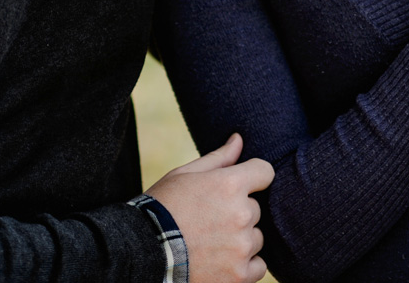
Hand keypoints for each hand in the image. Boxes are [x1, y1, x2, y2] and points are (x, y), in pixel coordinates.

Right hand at [146, 133, 273, 281]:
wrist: (142, 253)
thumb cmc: (161, 208)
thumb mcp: (184, 176)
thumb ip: (219, 158)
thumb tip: (239, 139)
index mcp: (230, 184)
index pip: (265, 172)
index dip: (253, 177)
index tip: (240, 186)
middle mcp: (241, 214)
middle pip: (256, 208)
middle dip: (238, 212)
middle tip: (209, 220)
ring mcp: (242, 247)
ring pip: (256, 237)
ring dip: (240, 239)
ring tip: (210, 242)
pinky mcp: (240, 274)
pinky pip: (258, 265)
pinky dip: (244, 265)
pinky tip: (220, 262)